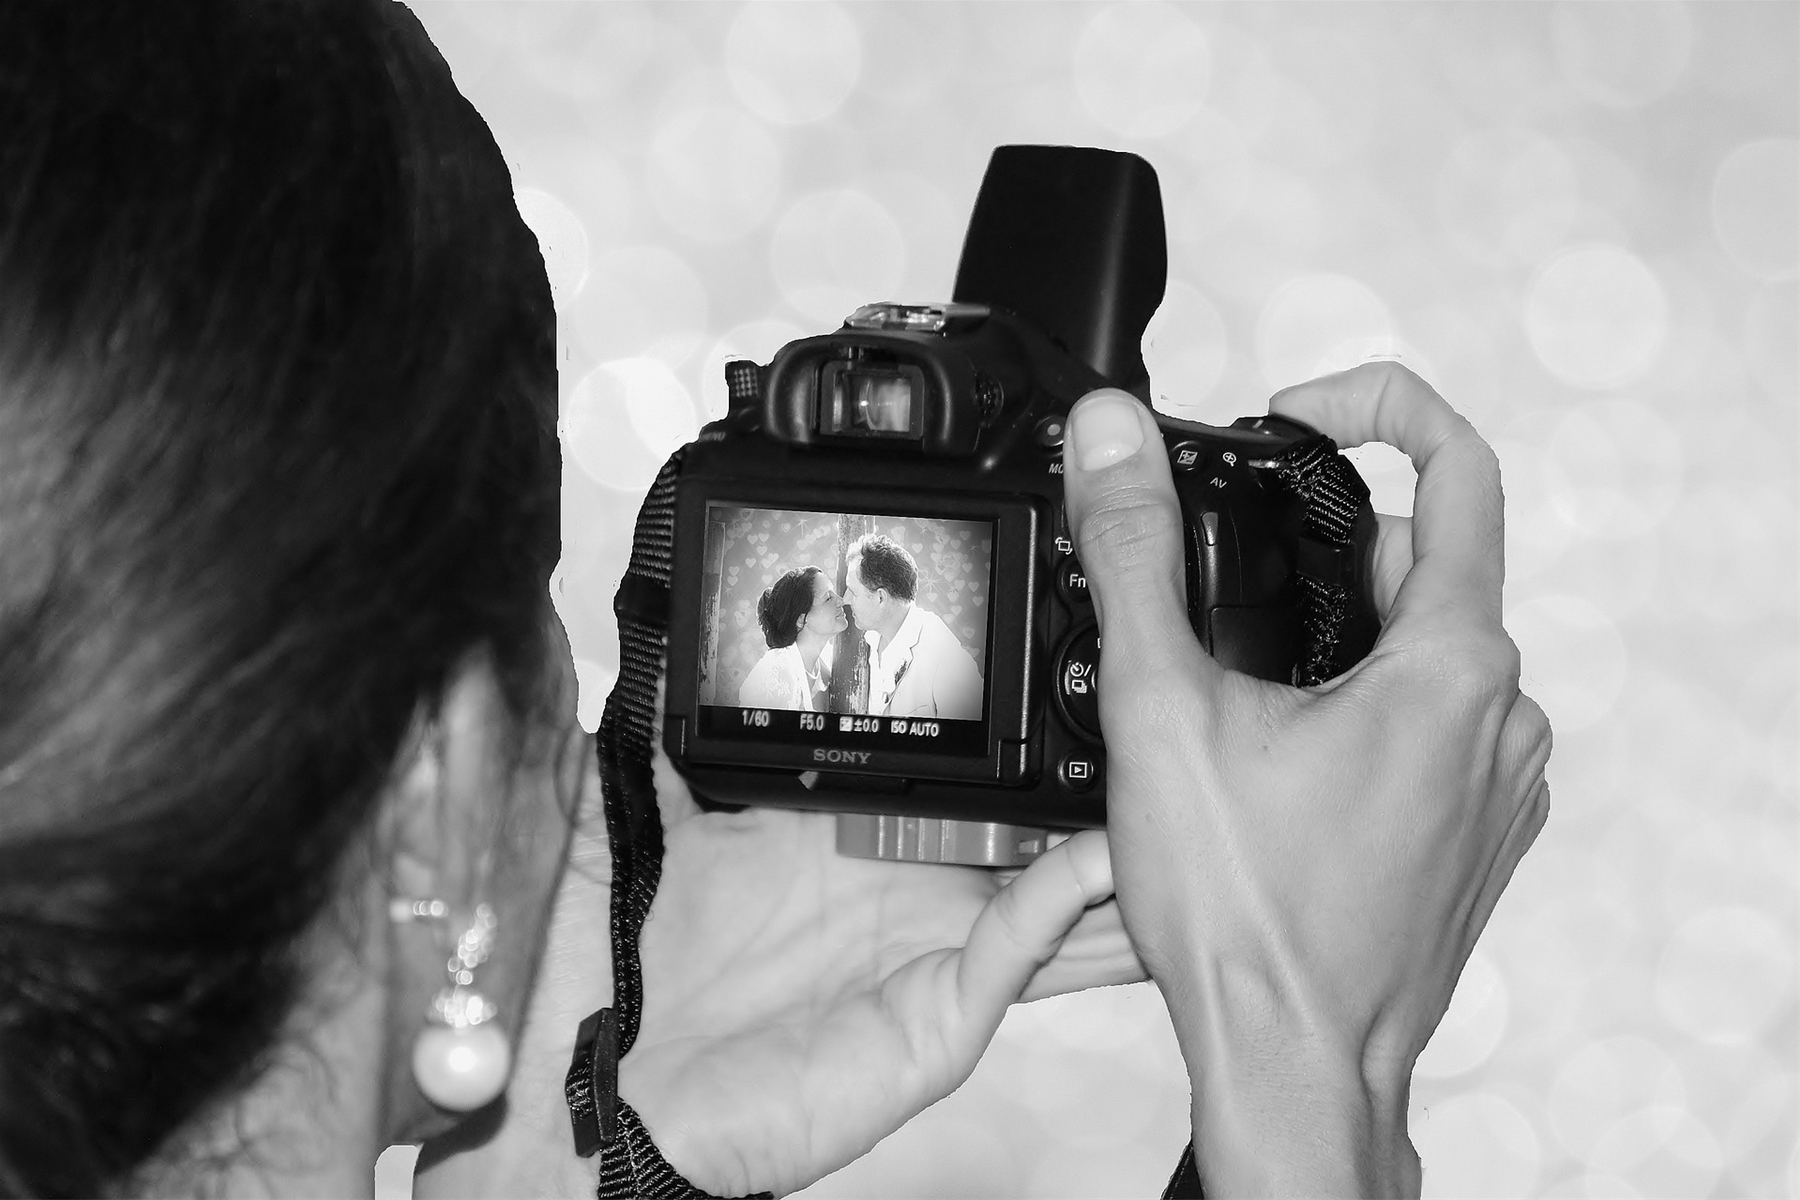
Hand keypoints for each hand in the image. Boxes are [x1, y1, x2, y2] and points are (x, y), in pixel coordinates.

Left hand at [417, 706, 1142, 1198]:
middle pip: (1022, 833)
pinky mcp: (946, 1017)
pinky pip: (1016, 952)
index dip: (1005, 736)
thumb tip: (664, 684)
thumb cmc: (668, 982)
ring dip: (1108, 848)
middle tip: (1147, 718)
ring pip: (1049, 894)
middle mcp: (915, 899)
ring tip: (1168, 791)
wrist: (646, 1097)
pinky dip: (1062, 904)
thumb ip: (681, 766)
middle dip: (1085, 786)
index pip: (956, 786)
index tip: (1052, 669)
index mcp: (866, 854)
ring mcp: (938, 956)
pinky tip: (1099, 859)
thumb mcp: (673, 846)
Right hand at [1060, 363, 1551, 1197]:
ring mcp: (1498, 782)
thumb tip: (1112, 436)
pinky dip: (1365, 708)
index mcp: (1452, 664)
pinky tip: (1281, 762)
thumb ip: (1132, 551)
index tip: (1299, 423)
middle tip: (1222, 583)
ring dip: (1340, 635)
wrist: (1293, 1065)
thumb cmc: (1246, 917)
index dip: (1376, 409)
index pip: (1457, 464)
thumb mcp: (1162, 709)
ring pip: (1425, 650)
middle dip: (1321, 547)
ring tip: (1237, 691)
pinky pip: (1432, 726)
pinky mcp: (1476, 834)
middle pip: (1425, 562)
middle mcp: (1500, 716)